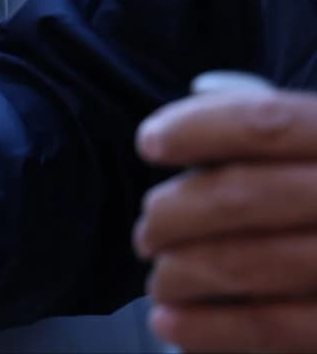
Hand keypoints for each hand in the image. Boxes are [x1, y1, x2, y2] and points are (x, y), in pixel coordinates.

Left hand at [135, 88, 316, 351]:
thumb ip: (287, 133)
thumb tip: (202, 104)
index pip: (265, 123)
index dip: (196, 129)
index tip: (150, 143)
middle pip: (243, 197)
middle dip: (174, 213)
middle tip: (147, 228)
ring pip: (248, 265)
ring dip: (180, 272)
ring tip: (158, 278)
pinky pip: (274, 329)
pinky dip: (209, 328)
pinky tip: (173, 323)